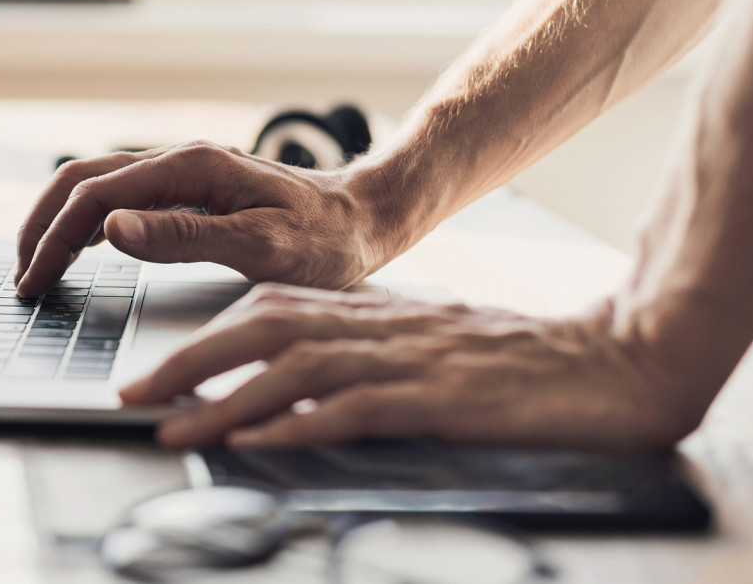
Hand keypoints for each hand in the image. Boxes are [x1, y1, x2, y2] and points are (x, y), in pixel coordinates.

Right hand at [13, 141, 401, 296]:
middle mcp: (178, 160)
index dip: (53, 241)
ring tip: (36, 264)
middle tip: (21, 278)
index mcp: (189, 168)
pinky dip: (83, 218)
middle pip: (80, 180)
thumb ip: (183, 237)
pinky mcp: (188, 187)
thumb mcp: (260, 247)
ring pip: (94, 183)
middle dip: (39, 226)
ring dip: (56, 220)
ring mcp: (181, 171)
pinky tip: (78, 247)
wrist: (367, 217)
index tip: (33, 283)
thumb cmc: (325, 239)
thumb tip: (111, 228)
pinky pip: (118, 193)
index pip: (93, 198)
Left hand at [119, 284, 698, 451]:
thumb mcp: (430, 352)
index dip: (205, 338)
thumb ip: (367, 361)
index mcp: (377, 314)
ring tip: (175, 427)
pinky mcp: (443, 399)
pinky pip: (358, 408)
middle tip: (134, 395)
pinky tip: (261, 441)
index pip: (270, 311)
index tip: (155, 370)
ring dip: (226, 399)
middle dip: (190, 362)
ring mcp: (412, 360)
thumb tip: (293, 395)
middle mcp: (382, 327)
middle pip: (265, 328)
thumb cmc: (522, 365)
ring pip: (296, 367)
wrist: (618, 362)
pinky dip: (302, 424)